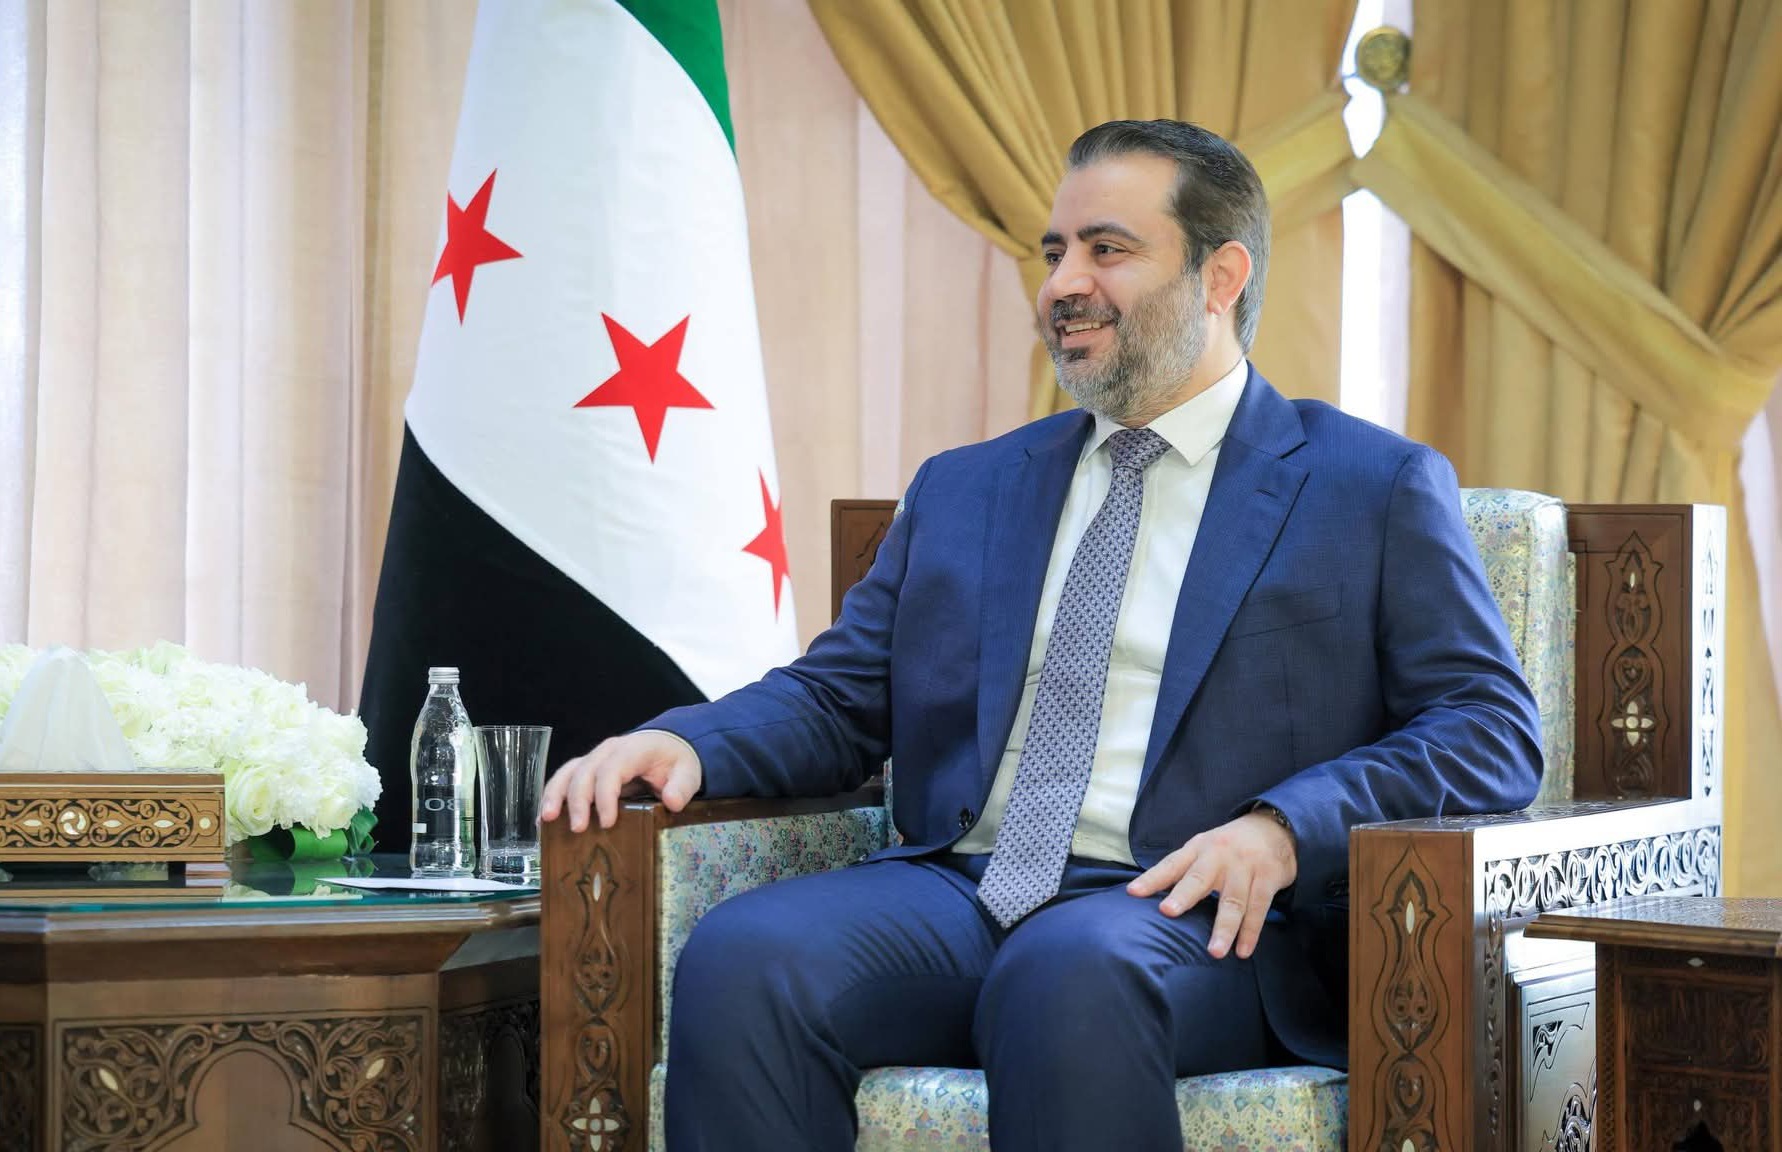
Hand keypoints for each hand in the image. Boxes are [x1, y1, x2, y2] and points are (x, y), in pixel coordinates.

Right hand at [539, 731, 701, 831]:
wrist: (668, 745)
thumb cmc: (676, 760)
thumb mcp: (688, 771)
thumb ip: (682, 786)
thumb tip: (672, 801)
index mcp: (633, 749)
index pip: (612, 769)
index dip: (605, 795)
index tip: (608, 822)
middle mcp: (609, 751)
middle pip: (584, 771)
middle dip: (577, 801)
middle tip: (578, 829)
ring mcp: (595, 758)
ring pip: (567, 772)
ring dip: (554, 796)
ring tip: (546, 821)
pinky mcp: (587, 769)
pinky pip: (565, 779)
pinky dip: (552, 797)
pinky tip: (544, 819)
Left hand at [1125, 810, 1296, 959]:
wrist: (1275, 829)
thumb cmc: (1229, 847)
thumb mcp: (1204, 849)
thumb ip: (1182, 870)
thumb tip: (1149, 897)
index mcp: (1198, 848)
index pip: (1171, 864)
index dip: (1152, 878)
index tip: (1133, 892)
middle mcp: (1219, 856)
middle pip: (1199, 878)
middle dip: (1183, 895)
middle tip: (1168, 911)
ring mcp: (1245, 867)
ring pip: (1233, 900)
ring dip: (1225, 927)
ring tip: (1215, 952)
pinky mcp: (1268, 878)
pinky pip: (1258, 908)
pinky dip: (1251, 931)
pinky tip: (1243, 951)